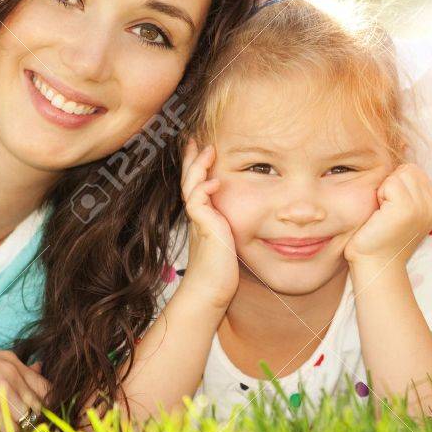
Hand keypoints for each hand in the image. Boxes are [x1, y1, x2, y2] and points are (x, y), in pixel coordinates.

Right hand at [179, 139, 239, 309]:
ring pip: (191, 187)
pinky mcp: (203, 229)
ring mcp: (198, 222)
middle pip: (189, 180)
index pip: (197, 185)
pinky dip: (204, 190)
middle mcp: (198, 217)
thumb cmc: (221, 272)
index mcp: (203, 217)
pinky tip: (213, 181)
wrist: (210, 292)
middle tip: (194, 140)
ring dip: (198, 167)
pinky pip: (198, 203)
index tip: (200, 148)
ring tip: (207, 150)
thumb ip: (230, 227)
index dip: (196, 167)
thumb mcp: (228, 242)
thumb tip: (243, 220)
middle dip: (191, 159)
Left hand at [344, 163, 431, 270]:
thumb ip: (407, 193)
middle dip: (392, 183)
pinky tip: (379, 215)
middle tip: (385, 209)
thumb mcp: (401, 214)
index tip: (391, 206)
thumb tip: (401, 165)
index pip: (417, 172)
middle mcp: (431, 208)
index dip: (398, 182)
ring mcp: (421, 208)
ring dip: (385, 189)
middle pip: (410, 169)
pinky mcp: (407, 210)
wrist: (375, 266)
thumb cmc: (379, 240)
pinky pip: (391, 183)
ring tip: (383, 212)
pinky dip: (380, 195)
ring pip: (401, 174)